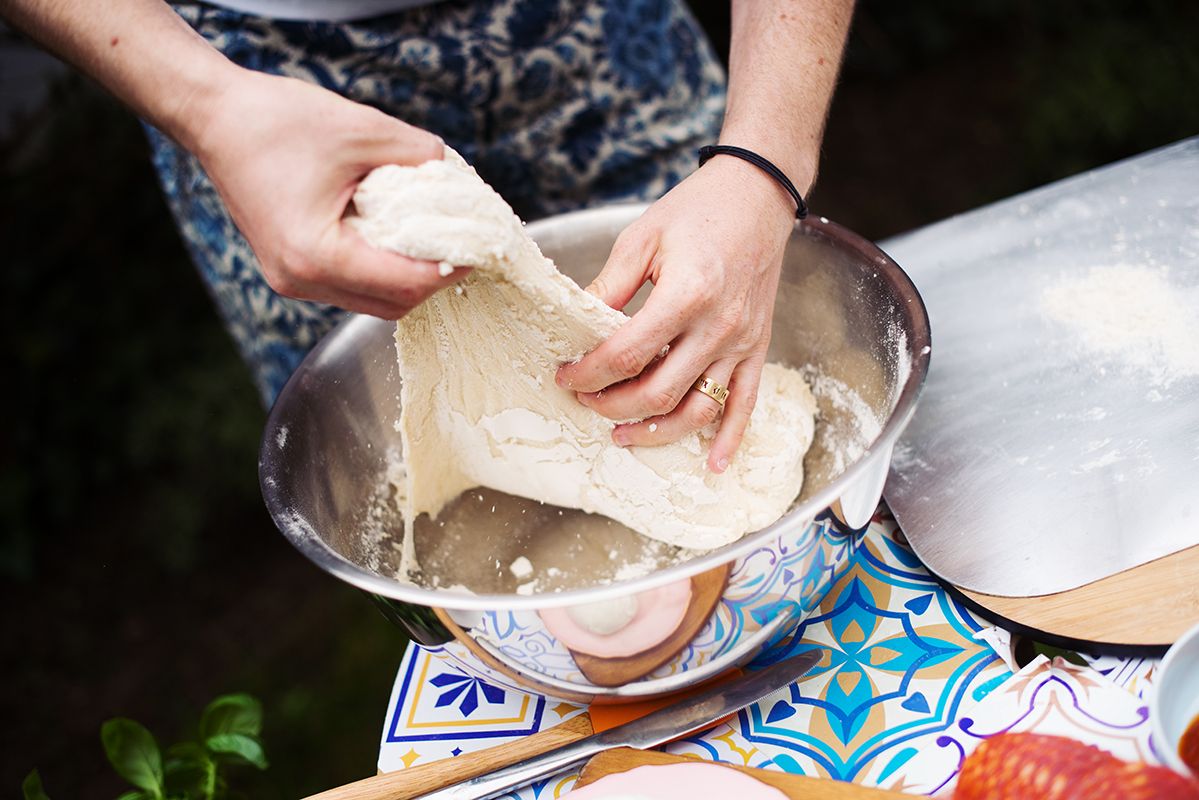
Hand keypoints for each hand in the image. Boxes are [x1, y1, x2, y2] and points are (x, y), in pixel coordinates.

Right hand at [185, 68, 464, 318]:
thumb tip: (456, 178)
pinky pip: (350, 286)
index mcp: (316, 254)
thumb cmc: (276, 120)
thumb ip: (418, 155)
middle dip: (433, 281)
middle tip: (464, 248)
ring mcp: (291, 281)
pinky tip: (398, 239)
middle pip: (392, 306)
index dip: (449, 270)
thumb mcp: (363, 129)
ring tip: (436, 243)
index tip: (478, 249)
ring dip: (407, 278)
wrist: (213, 117)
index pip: (404, 284)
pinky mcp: (289, 271)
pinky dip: (380, 270)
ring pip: (372, 303)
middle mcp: (300, 280)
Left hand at [556, 156, 800, 471]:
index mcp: (686, 295)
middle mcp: (718, 326)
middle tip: (584, 400)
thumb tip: (576, 327)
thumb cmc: (697, 212)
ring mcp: (742, 342)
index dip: (588, 373)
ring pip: (698, 409)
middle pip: (658, 391)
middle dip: (612, 405)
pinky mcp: (757, 347)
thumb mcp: (641, 240)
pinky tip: (713, 465)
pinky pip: (745, 403)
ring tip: (621, 434)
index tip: (565, 375)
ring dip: (656, 430)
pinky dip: (729, 437)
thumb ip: (609, 288)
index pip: (627, 355)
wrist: (758, 196)